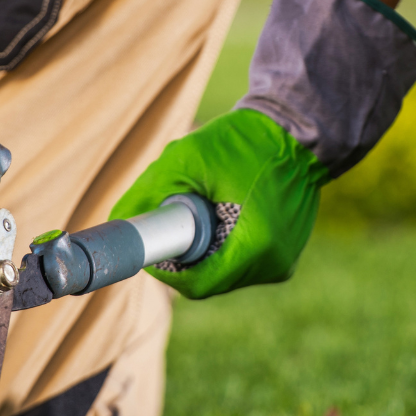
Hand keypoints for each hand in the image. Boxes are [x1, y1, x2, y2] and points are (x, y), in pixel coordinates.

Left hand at [110, 110, 327, 299]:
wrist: (299, 131)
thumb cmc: (246, 141)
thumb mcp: (187, 158)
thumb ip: (147, 192)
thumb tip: (116, 223)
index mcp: (256, 247)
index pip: (195, 284)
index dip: (165, 269)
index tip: (153, 244)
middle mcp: (274, 264)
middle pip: (209, 281)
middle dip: (183, 258)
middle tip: (173, 222)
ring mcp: (283, 263)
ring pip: (224, 274)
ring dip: (204, 252)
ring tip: (206, 210)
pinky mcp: (286, 255)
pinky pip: (242, 263)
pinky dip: (225, 246)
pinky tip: (225, 214)